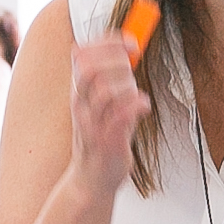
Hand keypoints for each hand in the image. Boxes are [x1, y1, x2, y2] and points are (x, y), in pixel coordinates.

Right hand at [63, 30, 153, 191]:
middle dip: (118, 61)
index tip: (132, 44)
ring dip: (128, 86)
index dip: (108, 42)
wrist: (91, 180)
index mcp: (78, 91)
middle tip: (135, 69)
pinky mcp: (107, 142)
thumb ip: (112, 77)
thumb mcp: (102, 103)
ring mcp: (91, 124)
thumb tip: (130, 49)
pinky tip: (144, 107)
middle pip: (91, 69)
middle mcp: (81, 105)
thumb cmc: (102, 137)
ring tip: (137, 94)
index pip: (82, 54)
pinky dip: (137, 105)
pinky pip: (120, 116)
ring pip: (105, 91)